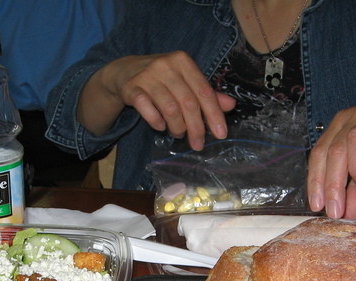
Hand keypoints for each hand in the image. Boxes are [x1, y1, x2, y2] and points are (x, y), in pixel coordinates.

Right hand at [90, 51, 235, 149]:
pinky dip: (156, 122)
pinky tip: (160, 127)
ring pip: (170, 108)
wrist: (124, 72)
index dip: (214, 114)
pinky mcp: (132, 88)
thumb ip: (206, 93)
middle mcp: (166, 65)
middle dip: (196, 128)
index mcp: (183, 62)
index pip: (204, 91)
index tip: (221, 134)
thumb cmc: (161, 78)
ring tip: (178, 134)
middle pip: (188, 102)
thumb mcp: (185, 81)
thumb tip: (231, 105)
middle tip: (198, 144)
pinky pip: (147, 109)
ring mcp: (147, 76)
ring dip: (177, 127)